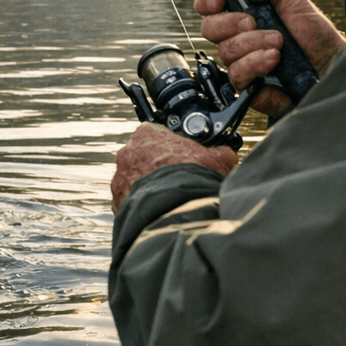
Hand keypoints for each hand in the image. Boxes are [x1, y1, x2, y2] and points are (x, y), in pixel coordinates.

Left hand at [111, 122, 237, 212]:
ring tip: (168, 198)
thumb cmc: (192, 177)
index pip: (156, 135)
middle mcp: (128, 152)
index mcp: (147, 134)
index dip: (171, 148)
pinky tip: (159, 210)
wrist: (175, 207)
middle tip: (175, 179)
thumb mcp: (216, 159)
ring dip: (148, 187)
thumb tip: (227, 154)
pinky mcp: (117, 200)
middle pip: (142, 158)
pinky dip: (142, 205)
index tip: (181, 158)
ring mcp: (120, 177)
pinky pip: (130, 201)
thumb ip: (220, 153)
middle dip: (157, 168)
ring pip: (134, 180)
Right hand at [195, 0, 345, 116]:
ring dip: (252, 43)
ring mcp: (240, 62)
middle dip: (230, 23)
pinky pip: (237, 74)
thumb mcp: (294, 0)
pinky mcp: (247, 86)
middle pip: (209, 29)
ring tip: (278, 42)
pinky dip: (254, 63)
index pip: (209, 7)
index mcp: (241, 15)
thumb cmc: (312, 35)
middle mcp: (236, 39)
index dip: (207, 2)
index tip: (219, 1)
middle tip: (254, 22)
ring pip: (225, 51)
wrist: (329, 62)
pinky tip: (273, 59)